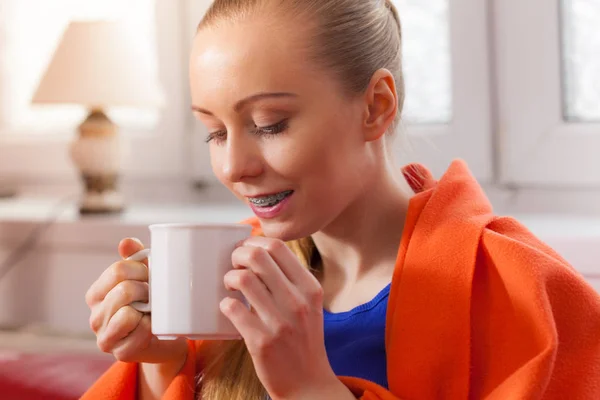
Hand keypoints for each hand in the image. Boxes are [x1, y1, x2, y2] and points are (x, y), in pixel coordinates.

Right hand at [85, 238, 187, 367]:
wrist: (167, 336)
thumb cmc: (152, 302)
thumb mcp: (145, 276)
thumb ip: (135, 257)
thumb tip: (126, 242)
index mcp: (97, 294)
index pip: (117, 270)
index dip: (142, 270)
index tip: (151, 277)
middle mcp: (95, 316)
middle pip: (124, 290)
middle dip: (147, 290)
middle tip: (154, 296)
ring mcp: (105, 337)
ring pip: (127, 312)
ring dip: (148, 309)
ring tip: (151, 311)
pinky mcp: (120, 352)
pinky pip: (139, 331)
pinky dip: (151, 326)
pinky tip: (151, 327)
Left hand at [221, 237, 354, 399]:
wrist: (308, 384)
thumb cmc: (304, 340)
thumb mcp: (309, 305)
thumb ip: (291, 280)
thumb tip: (260, 252)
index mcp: (310, 288)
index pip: (278, 247)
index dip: (254, 241)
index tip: (245, 249)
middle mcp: (298, 302)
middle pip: (258, 256)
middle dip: (238, 255)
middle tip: (233, 265)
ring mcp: (280, 322)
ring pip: (243, 278)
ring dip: (229, 277)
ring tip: (230, 285)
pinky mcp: (261, 342)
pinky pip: (233, 308)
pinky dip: (225, 303)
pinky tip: (228, 307)